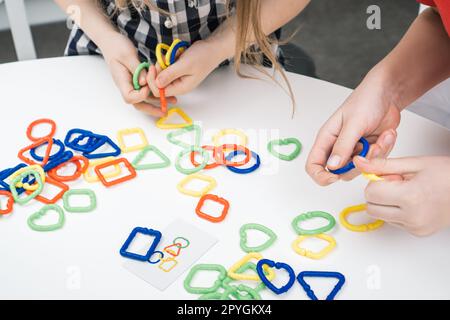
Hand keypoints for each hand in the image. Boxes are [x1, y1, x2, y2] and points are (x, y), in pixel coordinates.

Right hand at [101, 32, 176, 116]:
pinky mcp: (137, 81)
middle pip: (137, 104)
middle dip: (152, 109)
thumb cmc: (117, 46)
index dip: (141, 95)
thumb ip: (137, 69)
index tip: (149, 86)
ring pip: (144, 98)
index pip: (130, 97)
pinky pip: (147, 90)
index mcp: (121, 81)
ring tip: (173, 101)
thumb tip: (144, 83)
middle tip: (165, 112)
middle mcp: (126, 86)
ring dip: (158, 101)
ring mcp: (132, 84)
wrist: (111, 42)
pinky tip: (168, 92)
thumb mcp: (128, 55)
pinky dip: (157, 92)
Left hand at [153, 39, 223, 96]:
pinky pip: (164, 68)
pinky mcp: (176, 70)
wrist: (212, 48)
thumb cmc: (202, 57)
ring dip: (161, 64)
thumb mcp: (185, 65)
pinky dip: (164, 61)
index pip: (159, 92)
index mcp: (181, 88)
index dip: (153, 81)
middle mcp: (177, 85)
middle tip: (162, 60)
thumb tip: (157, 83)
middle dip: (156, 72)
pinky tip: (171, 55)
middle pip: (157, 84)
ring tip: (169, 56)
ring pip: (159, 75)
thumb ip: (170, 74)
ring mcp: (176, 78)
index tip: (154, 66)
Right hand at [306, 69, 400, 185]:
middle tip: (369, 148)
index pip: (313, 165)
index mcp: (326, 139)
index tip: (335, 176)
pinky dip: (384, 150)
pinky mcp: (369, 151)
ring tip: (381, 137)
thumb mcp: (354, 124)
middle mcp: (338, 147)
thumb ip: (342, 146)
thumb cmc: (366, 100)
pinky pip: (376, 162)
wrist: (388, 93)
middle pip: (340, 172)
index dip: (321, 175)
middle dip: (358, 164)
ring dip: (374, 155)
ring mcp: (354, 150)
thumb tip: (332, 167)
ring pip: (360, 169)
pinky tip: (386, 135)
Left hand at [354, 156, 449, 236]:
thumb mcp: (415, 163)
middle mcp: (412, 217)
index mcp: (411, 197)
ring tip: (406, 192)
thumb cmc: (449, 175)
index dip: (376, 181)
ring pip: (379, 215)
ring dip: (385, 203)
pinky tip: (412, 201)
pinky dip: (396, 211)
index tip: (390, 176)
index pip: (371, 193)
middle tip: (397, 184)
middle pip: (371, 207)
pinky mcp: (417, 233)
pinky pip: (393, 221)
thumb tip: (360, 163)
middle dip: (377, 193)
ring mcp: (415, 227)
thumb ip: (383, 165)